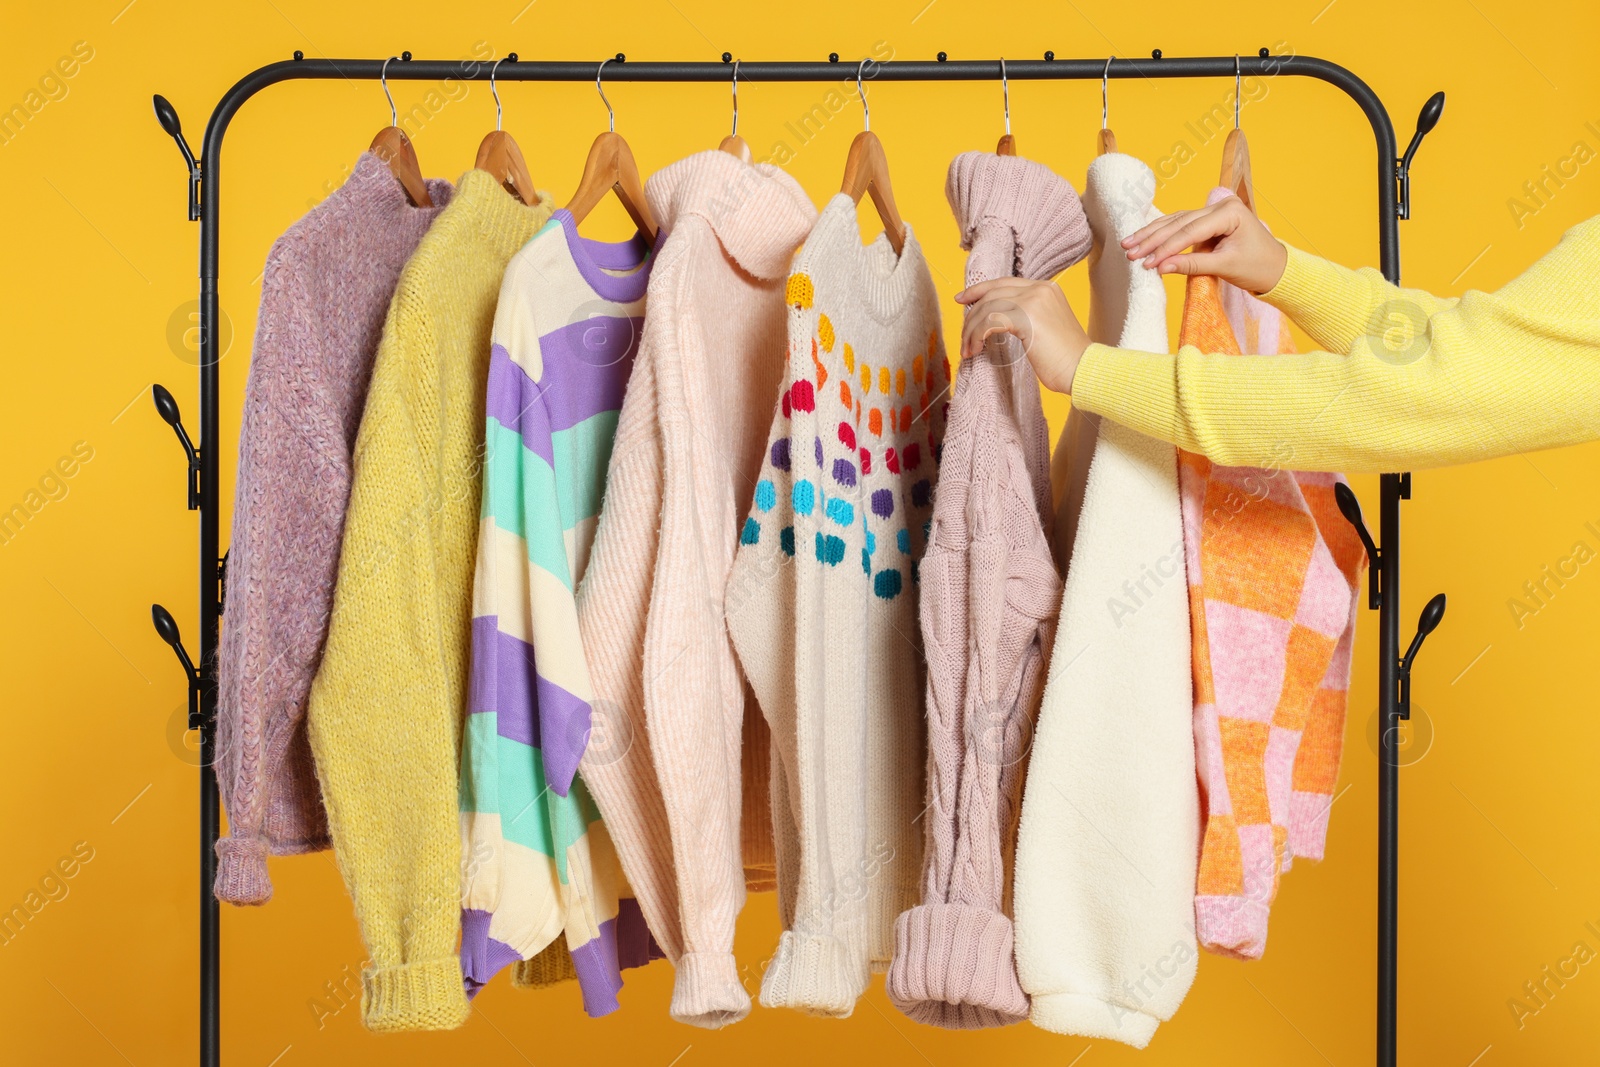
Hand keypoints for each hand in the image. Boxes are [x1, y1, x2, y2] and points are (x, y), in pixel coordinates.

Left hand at [953, 278, 1089, 394]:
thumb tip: (996, 320)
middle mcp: (1040, 289)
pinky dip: (977, 336)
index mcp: (1046, 289)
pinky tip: (976, 350)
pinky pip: (989, 321)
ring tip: (968, 350)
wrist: (1084, 369)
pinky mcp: (1026, 316)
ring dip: (971, 330)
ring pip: (988, 307)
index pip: (1005, 283)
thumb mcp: (1045, 329)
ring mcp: (1034, 300)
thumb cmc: (1066, 359)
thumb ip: (1026, 316)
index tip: (963, 299)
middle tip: (962, 333)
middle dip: (971, 312)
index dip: (981, 290)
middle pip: (993, 292)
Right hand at [1120, 195, 1287, 293]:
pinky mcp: (1208, 220)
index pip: (1190, 231)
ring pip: (1176, 221)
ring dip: (1152, 234)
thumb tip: (1160, 267)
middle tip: (1130, 252)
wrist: (1276, 268)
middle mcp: (1221, 206)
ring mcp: (1214, 211)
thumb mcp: (1225, 266)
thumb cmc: (1257, 267)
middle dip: (1153, 239)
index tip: (1147, 262)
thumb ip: (1192, 265)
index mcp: (1230, 212)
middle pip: (1179, 222)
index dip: (1166, 248)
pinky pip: (1181, 224)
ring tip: (1129, 245)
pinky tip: (1144, 238)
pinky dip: (1162, 233)